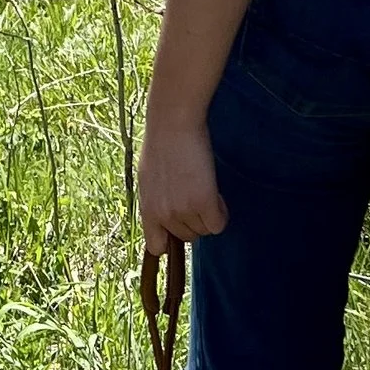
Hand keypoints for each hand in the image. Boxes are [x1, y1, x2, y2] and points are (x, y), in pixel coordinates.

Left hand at [138, 110, 227, 250]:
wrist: (173, 124)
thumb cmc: (161, 144)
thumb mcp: (149, 179)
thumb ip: (156, 201)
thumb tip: (167, 215)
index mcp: (147, 209)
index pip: (156, 246)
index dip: (170, 240)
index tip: (180, 227)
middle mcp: (163, 215)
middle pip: (187, 236)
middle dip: (194, 219)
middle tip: (195, 193)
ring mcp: (183, 210)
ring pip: (204, 230)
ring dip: (208, 214)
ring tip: (204, 187)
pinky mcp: (203, 202)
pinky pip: (218, 224)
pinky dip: (221, 212)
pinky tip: (215, 193)